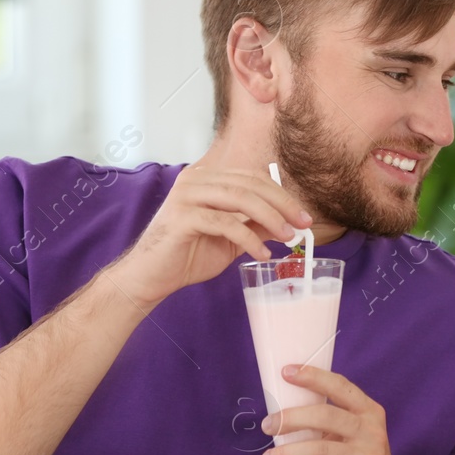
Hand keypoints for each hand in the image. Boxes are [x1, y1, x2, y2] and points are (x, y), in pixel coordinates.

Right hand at [107, 167, 311, 307]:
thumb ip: (255, 226)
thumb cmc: (187, 256)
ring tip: (287, 238)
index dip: (281, 195)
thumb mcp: (231, 240)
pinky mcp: (181, 217)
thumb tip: (288, 223)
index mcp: (207, 179)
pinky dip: (249, 238)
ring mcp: (186, 196)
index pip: (252, 178)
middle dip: (282, 204)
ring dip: (269, 218)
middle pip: (249, 184)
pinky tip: (261, 254)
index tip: (303, 217)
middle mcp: (195, 180)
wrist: (151, 277)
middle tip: (302, 225)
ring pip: (239, 198)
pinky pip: (224, 223)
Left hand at [260, 365, 414, 454]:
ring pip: (320, 451)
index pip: (341, 387)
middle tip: (268, 426)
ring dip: (286, 454)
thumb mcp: (351, 438)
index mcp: (369, 413)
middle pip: (326, 416)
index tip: (287, 372)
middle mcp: (372, 433)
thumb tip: (281, 415)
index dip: (313, 377)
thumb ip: (327, 424)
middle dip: (291, 419)